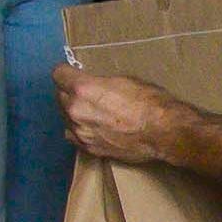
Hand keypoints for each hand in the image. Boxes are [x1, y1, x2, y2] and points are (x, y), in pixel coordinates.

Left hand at [57, 66, 184, 161]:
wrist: (163, 133)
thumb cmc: (149, 101)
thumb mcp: (123, 80)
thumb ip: (99, 83)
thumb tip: (91, 84)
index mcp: (83, 89)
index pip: (58, 74)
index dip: (67, 72)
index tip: (74, 74)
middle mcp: (75, 110)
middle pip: (59, 96)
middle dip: (70, 92)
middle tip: (86, 93)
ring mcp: (80, 132)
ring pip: (65, 116)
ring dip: (74, 111)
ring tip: (93, 111)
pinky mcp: (88, 148)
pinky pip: (73, 134)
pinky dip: (80, 128)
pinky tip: (94, 126)